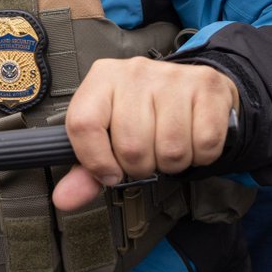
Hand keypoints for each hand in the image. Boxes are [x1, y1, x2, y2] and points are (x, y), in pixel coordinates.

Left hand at [52, 58, 238, 210]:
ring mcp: (173, 78)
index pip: (83, 124)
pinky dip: (200, 155)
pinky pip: (204, 145)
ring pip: (170, 150)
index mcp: (103, 78)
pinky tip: (192, 138)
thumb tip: (64, 199)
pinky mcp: (206, 88)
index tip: (110, 172)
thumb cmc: (145, 113)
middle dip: (141, 166)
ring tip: (168, 145)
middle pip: (131, 146)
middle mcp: (135, 72)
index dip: (95, 160)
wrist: (193, 87)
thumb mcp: (109, 135)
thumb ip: (85, 169)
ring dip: (171, 163)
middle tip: (147, 153)